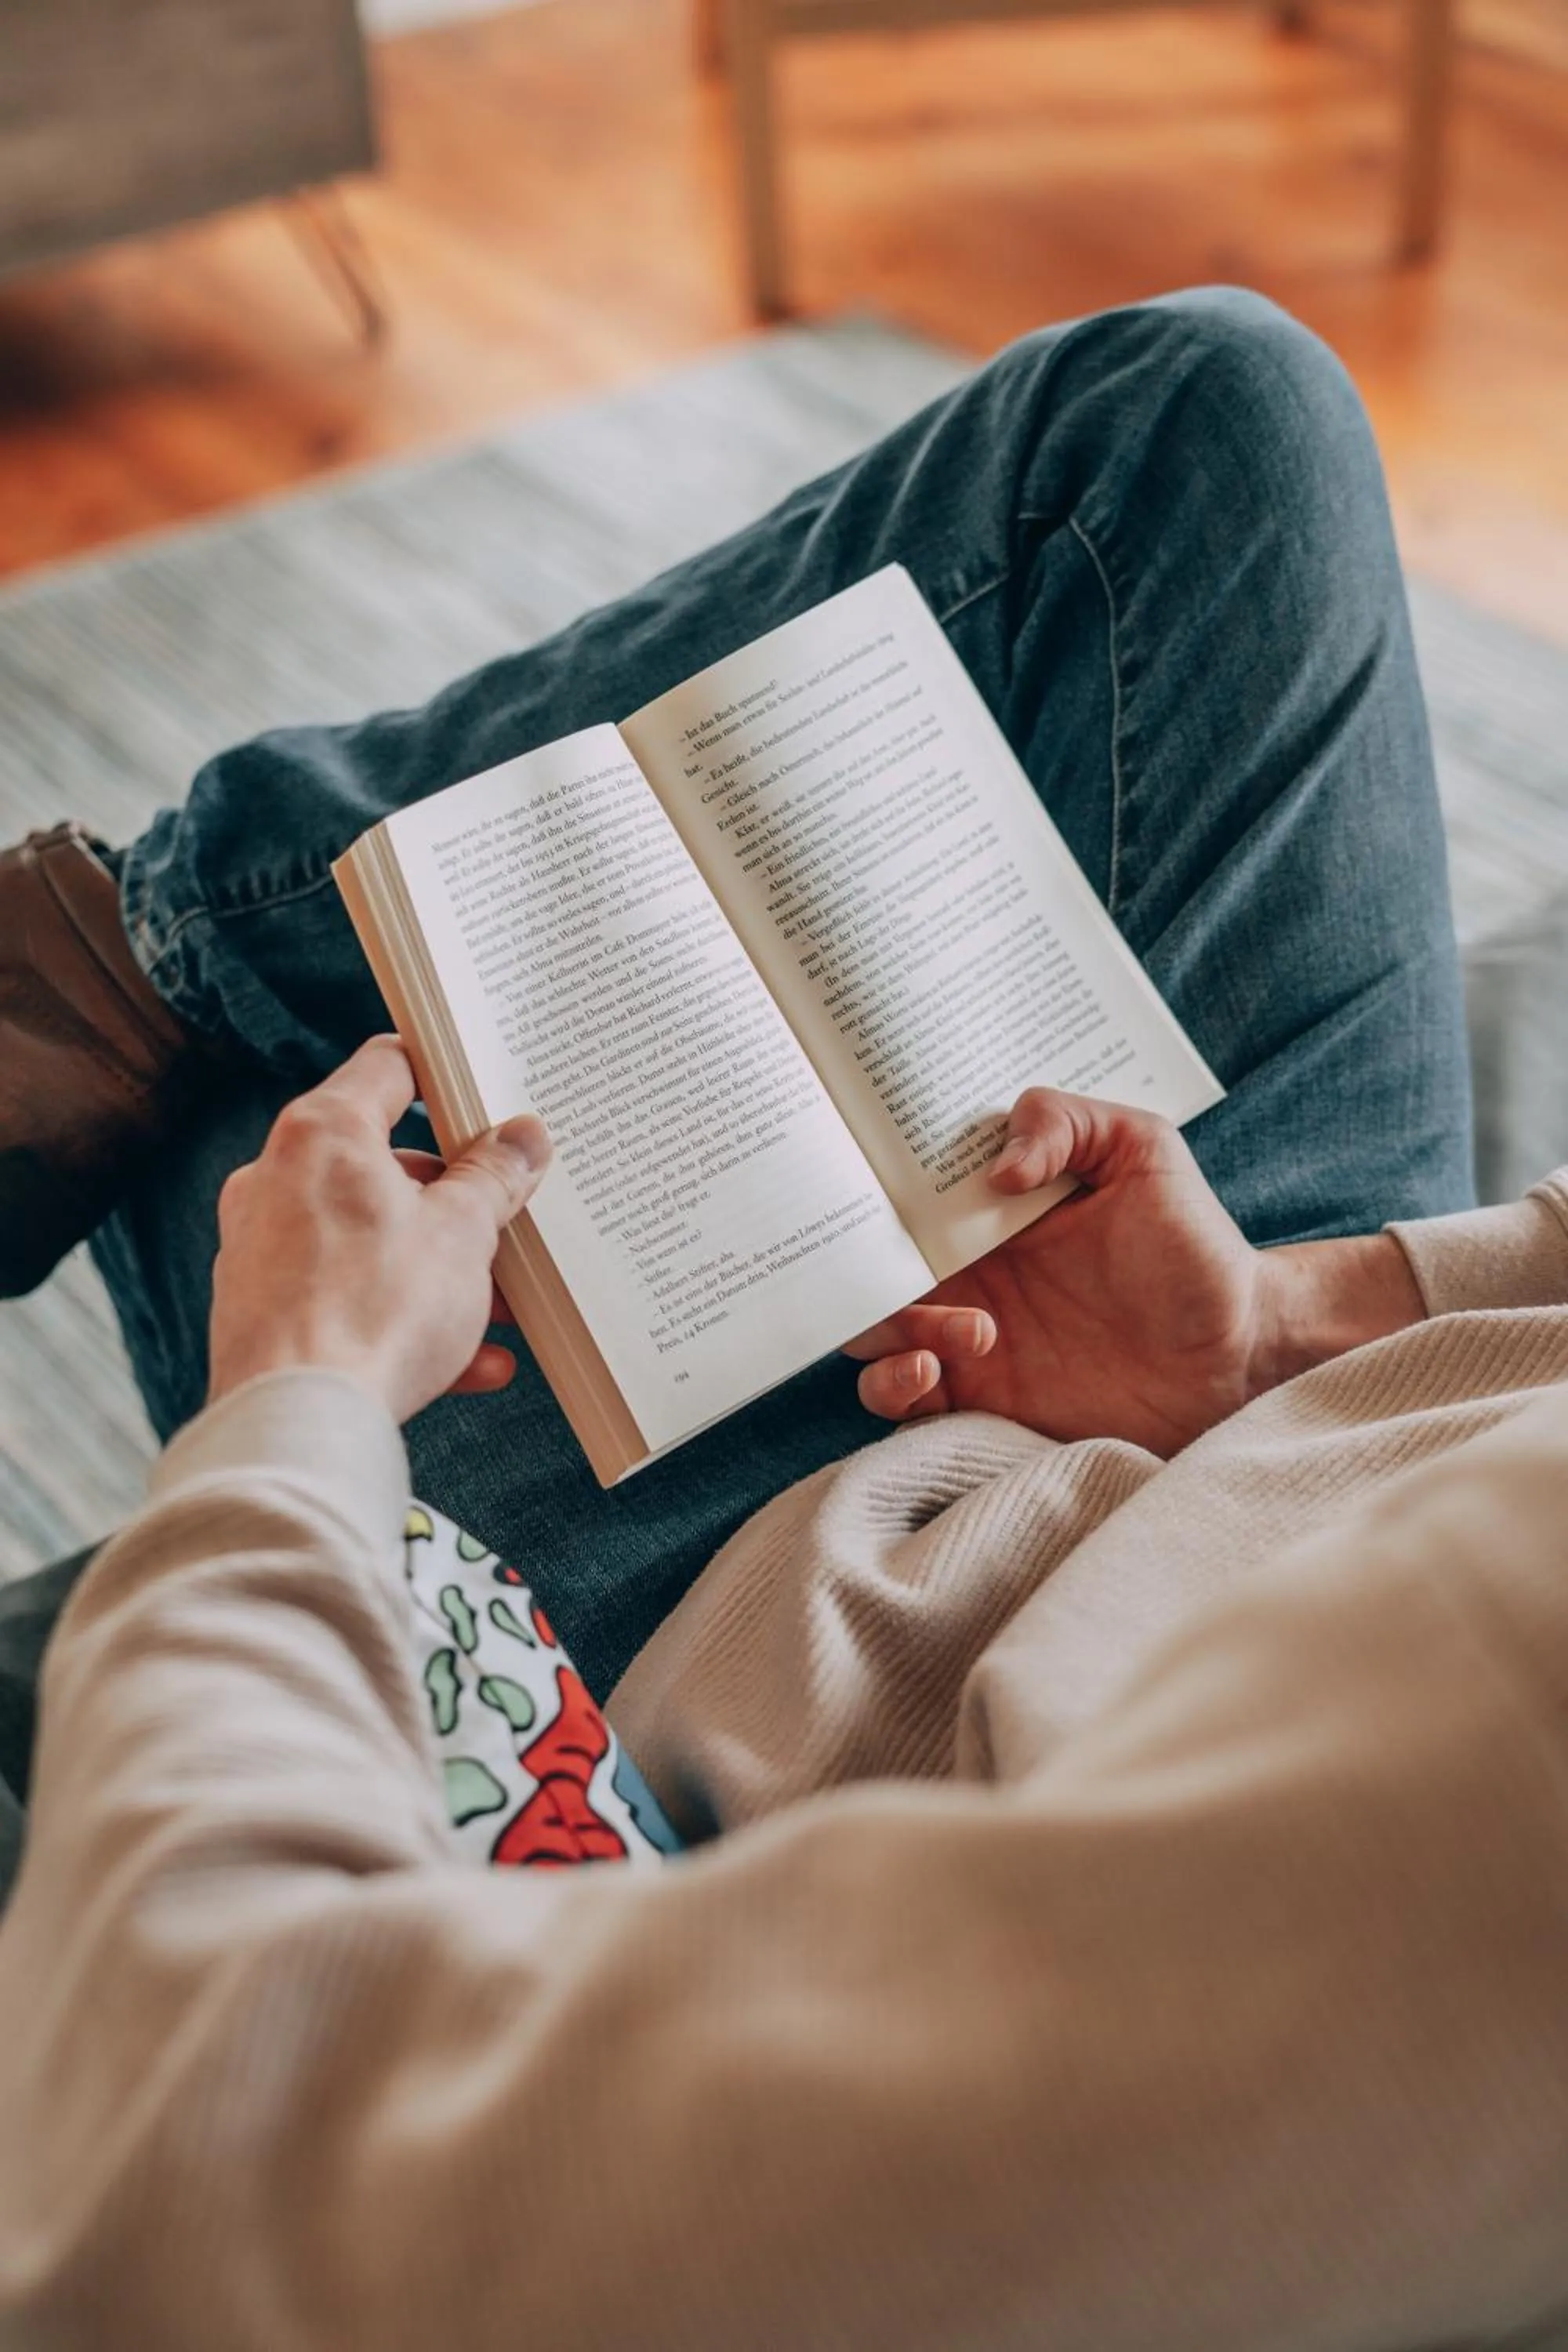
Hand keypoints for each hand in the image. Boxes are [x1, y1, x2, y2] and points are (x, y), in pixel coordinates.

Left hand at [208, 1037, 550, 1425]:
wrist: (297, 1425)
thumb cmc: (375, 1313)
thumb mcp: (462, 1234)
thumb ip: (494, 1178)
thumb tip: (523, 1137)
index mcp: (324, 1134)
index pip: (389, 1067)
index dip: (445, 1073)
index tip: (486, 1096)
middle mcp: (276, 1177)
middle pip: (384, 1165)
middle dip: (455, 1203)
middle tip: (506, 1225)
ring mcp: (260, 1245)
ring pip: (369, 1239)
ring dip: (439, 1270)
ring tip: (499, 1310)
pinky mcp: (257, 1308)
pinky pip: (344, 1297)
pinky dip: (401, 1319)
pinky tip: (471, 1363)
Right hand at [845, 1088, 1422, 1455]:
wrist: (1240, 1353)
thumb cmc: (1194, 1247)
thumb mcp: (1143, 1151)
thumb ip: (1067, 1124)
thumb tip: (995, 1170)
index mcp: (985, 1218)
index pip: (895, 1207)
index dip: (865, 1205)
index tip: (866, 1204)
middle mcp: (966, 1279)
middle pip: (867, 1278)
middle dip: (865, 1280)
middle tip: (924, 1283)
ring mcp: (969, 1345)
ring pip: (871, 1345)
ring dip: (889, 1339)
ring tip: (971, 1337)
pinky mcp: (985, 1407)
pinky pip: (904, 1410)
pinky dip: (895, 1392)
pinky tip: (939, 1373)